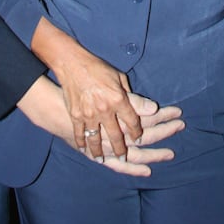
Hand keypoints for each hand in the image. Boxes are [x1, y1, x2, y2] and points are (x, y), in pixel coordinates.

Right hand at [18, 79, 182, 177]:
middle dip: (121, 149)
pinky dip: (82, 143)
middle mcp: (105, 109)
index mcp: (118, 98)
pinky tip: (84, 149)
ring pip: (96, 140)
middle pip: (117, 136)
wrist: (73, 64)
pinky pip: (79, 134)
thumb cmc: (98, 68)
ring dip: (100, 152)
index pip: (132, 121)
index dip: (137, 132)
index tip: (138, 137)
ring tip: (102, 159)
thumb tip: (150, 108)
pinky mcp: (76, 115)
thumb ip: (132, 96)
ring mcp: (89, 114)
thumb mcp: (119, 77)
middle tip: (123, 155)